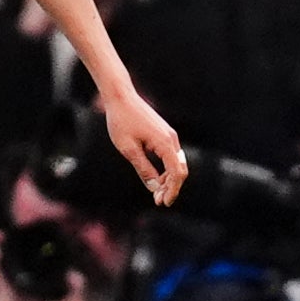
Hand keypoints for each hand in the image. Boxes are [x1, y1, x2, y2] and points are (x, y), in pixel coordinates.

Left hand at [103, 89, 187, 204]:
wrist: (120, 97)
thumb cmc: (121, 121)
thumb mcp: (128, 148)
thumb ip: (143, 168)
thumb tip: (154, 187)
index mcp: (165, 143)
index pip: (177, 173)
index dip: (172, 190)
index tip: (163, 203)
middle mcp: (172, 139)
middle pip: (179, 170)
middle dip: (171, 187)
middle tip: (158, 201)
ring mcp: (169, 136)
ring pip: (176, 164)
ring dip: (168, 179)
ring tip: (156, 193)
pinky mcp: (164, 134)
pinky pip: (170, 156)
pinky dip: (166, 169)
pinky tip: (156, 178)